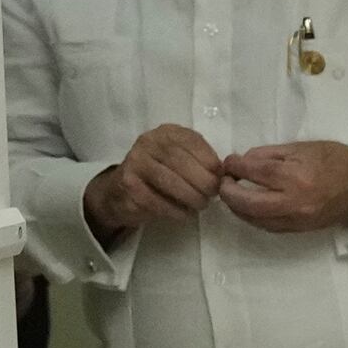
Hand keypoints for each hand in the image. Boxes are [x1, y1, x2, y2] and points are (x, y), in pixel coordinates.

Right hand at [86, 123, 221, 243]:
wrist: (123, 190)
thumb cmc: (163, 173)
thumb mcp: (183, 159)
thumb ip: (201, 160)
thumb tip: (224, 174)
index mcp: (166, 132)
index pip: (191, 141)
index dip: (209, 160)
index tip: (221, 177)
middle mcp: (148, 142)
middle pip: (180, 161)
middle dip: (202, 181)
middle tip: (212, 194)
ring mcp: (135, 162)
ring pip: (168, 181)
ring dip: (190, 197)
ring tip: (201, 205)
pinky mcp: (128, 186)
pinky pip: (156, 200)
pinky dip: (176, 210)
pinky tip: (186, 214)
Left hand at [216, 139, 347, 234]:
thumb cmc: (335, 160)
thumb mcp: (302, 148)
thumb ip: (269, 154)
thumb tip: (243, 162)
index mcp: (295, 176)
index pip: (253, 172)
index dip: (235, 166)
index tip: (230, 162)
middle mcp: (294, 202)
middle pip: (247, 203)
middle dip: (228, 192)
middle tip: (224, 182)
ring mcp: (296, 219)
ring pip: (254, 219)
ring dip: (237, 207)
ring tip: (232, 194)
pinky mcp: (299, 229)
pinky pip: (267, 227)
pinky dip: (252, 217)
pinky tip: (248, 207)